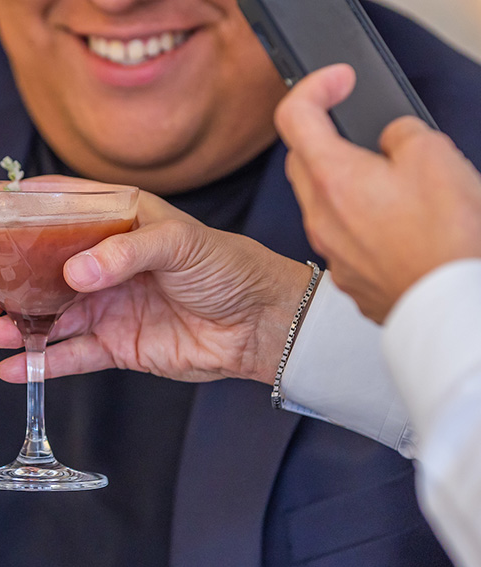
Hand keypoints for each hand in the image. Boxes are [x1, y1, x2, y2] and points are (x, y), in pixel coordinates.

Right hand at [0, 180, 310, 384]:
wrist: (262, 325)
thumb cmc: (228, 267)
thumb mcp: (179, 242)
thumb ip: (125, 252)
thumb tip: (75, 273)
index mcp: (118, 222)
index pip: (63, 206)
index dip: (26, 206)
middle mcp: (105, 263)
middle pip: (42, 268)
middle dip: (9, 279)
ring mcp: (106, 306)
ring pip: (48, 315)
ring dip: (17, 322)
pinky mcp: (115, 346)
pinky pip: (70, 356)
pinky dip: (40, 364)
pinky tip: (13, 368)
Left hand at [275, 64, 480, 321]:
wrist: (450, 308)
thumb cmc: (445, 239)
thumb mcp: (435, 156)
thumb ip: (400, 134)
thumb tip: (389, 140)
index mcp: (332, 178)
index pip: (293, 116)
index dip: (314, 87)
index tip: (339, 81)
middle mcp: (319, 216)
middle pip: (302, 161)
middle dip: (324, 137)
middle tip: (364, 133)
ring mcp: (330, 250)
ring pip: (322, 202)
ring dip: (345, 183)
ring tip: (393, 184)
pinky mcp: (347, 277)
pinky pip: (342, 237)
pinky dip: (358, 221)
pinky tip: (396, 225)